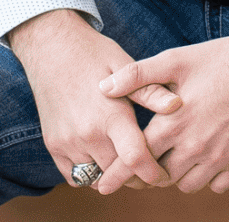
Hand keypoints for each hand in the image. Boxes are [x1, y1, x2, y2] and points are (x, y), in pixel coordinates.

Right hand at [7, 10, 182, 193]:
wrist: (50, 48)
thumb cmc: (93, 54)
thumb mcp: (125, 65)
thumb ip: (150, 91)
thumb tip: (177, 105)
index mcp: (110, 114)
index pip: (135, 159)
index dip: (153, 173)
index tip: (162, 173)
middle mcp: (87, 133)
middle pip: (118, 175)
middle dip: (137, 178)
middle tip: (148, 169)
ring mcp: (67, 142)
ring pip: (97, 179)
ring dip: (114, 177)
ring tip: (127, 165)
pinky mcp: (54, 146)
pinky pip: (75, 177)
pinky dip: (91, 174)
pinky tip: (103, 159)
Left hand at [98, 27, 228, 193]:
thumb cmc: (220, 59)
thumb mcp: (175, 59)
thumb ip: (137, 75)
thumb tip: (103, 88)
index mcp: (174, 123)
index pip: (137, 158)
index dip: (118, 173)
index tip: (103, 184)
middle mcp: (195, 146)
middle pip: (160, 177)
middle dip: (150, 172)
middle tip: (147, 163)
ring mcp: (220, 157)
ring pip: (186, 185)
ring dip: (177, 176)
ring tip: (177, 157)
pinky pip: (215, 187)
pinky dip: (206, 179)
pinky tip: (205, 159)